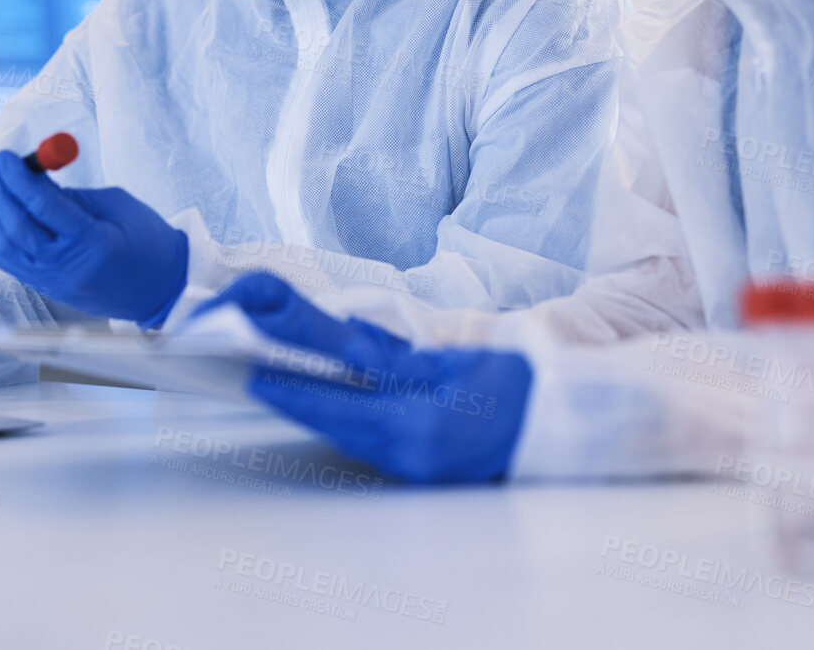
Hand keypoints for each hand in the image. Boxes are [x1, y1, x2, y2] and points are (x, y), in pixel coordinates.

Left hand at [0, 151, 187, 324]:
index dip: (18, 177)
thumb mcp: (116, 205)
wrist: (162, 289)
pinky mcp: (48, 288)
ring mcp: (55, 282)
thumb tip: (31, 175)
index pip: (43, 206)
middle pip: (18, 227)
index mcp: (94, 242)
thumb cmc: (147, 239)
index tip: (5, 155)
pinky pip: (10, 260)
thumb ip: (71, 194)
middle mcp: (69, 267)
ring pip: (6, 247)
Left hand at [196, 273, 532, 483]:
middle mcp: (411, 452)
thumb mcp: (454, 362)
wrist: (555, 429)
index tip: (261, 374)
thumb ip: (396, 359)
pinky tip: (328, 408)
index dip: (298, 389)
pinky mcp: (418, 473)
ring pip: (349, 438)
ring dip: (317, 412)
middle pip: (338, 425)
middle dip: (298, 400)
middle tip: (258, 378)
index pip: (344, 402)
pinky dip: (345, 426)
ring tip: (283, 386)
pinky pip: (370, 447)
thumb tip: (345, 341)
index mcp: (422, 422)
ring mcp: (414, 468)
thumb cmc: (514, 388)